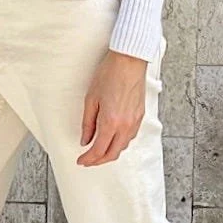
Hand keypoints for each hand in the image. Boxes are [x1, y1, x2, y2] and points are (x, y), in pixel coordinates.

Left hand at [77, 49, 148, 165]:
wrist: (129, 61)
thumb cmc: (109, 75)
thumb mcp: (91, 99)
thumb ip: (88, 123)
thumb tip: (85, 140)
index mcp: (110, 122)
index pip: (99, 150)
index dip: (88, 159)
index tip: (81, 161)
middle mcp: (125, 125)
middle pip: (112, 154)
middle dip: (99, 161)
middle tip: (88, 160)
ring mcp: (135, 122)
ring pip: (123, 146)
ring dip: (110, 152)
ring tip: (99, 150)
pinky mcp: (140, 116)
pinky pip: (130, 137)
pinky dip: (120, 142)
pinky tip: (112, 138)